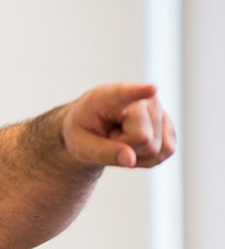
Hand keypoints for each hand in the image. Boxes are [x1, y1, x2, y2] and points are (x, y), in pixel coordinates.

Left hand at [62, 83, 176, 167]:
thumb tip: (130, 159)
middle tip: (109, 137)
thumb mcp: (81, 145)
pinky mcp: (169, 124)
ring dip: (136, 153)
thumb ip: (103, 152)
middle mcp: (140, 98)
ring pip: (157, 148)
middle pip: (143, 138)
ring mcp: (158, 109)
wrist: (92, 127)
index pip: (125, 94)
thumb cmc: (83, 131)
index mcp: (108, 97)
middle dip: (125, 147)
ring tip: (120, 139)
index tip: (151, 89)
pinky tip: (133, 146)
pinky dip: (148, 158)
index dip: (139, 92)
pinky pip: (166, 151)